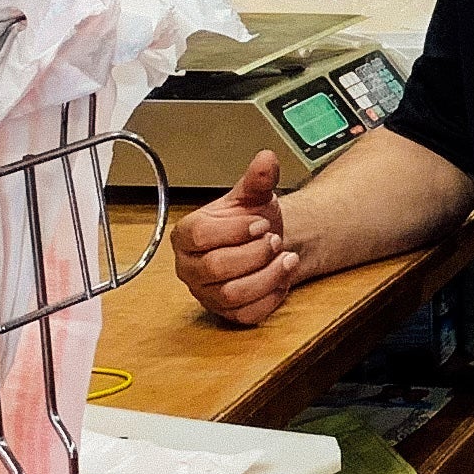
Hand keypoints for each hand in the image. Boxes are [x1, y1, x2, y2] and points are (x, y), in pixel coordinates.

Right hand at [173, 152, 297, 327]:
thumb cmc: (251, 220)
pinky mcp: (226, 313)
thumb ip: (258, 179)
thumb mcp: (253, 196)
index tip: (260, 223)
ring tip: (286, 258)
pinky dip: (271, 297)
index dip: (235, 230)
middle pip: (216, 267)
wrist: (264, 242)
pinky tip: (282, 278)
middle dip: (254, 254)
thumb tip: (266, 159)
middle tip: (274, 240)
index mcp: (187, 236)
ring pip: (232, 295)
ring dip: (267, 276)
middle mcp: (190, 267)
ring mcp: (206, 293)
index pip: (200, 235)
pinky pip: (247, 314)